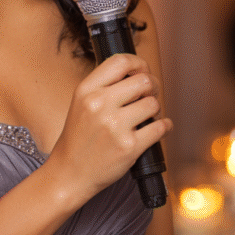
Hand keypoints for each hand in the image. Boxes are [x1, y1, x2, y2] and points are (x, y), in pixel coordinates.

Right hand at [45, 53, 171, 203]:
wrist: (70, 173)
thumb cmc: (78, 138)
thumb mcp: (81, 103)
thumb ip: (104, 86)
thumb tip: (138, 72)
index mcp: (87, 90)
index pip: (121, 61)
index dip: (139, 63)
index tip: (144, 70)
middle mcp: (99, 105)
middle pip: (144, 81)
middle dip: (152, 87)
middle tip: (150, 95)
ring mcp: (115, 126)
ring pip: (153, 104)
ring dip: (155, 110)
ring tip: (147, 117)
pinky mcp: (129, 147)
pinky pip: (160, 127)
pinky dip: (165, 126)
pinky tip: (159, 127)